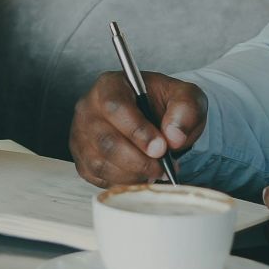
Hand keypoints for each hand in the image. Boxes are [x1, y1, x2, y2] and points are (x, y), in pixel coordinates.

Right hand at [69, 70, 206, 187]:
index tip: (160, 148)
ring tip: (154, 171)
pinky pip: (98, 178)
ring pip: (100, 163)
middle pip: (106, 140)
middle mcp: (89, 108)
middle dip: (138, 160)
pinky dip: (122, 182)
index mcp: (110, 85)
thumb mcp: (186, 97)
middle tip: (162, 167)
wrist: (157, 117)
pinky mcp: (82, 159)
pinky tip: (140, 174)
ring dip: (132, 174)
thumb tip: (174, 137)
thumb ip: (186, 110)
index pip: (115, 107)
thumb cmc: (165, 104)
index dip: (137, 131)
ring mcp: (82, 135)